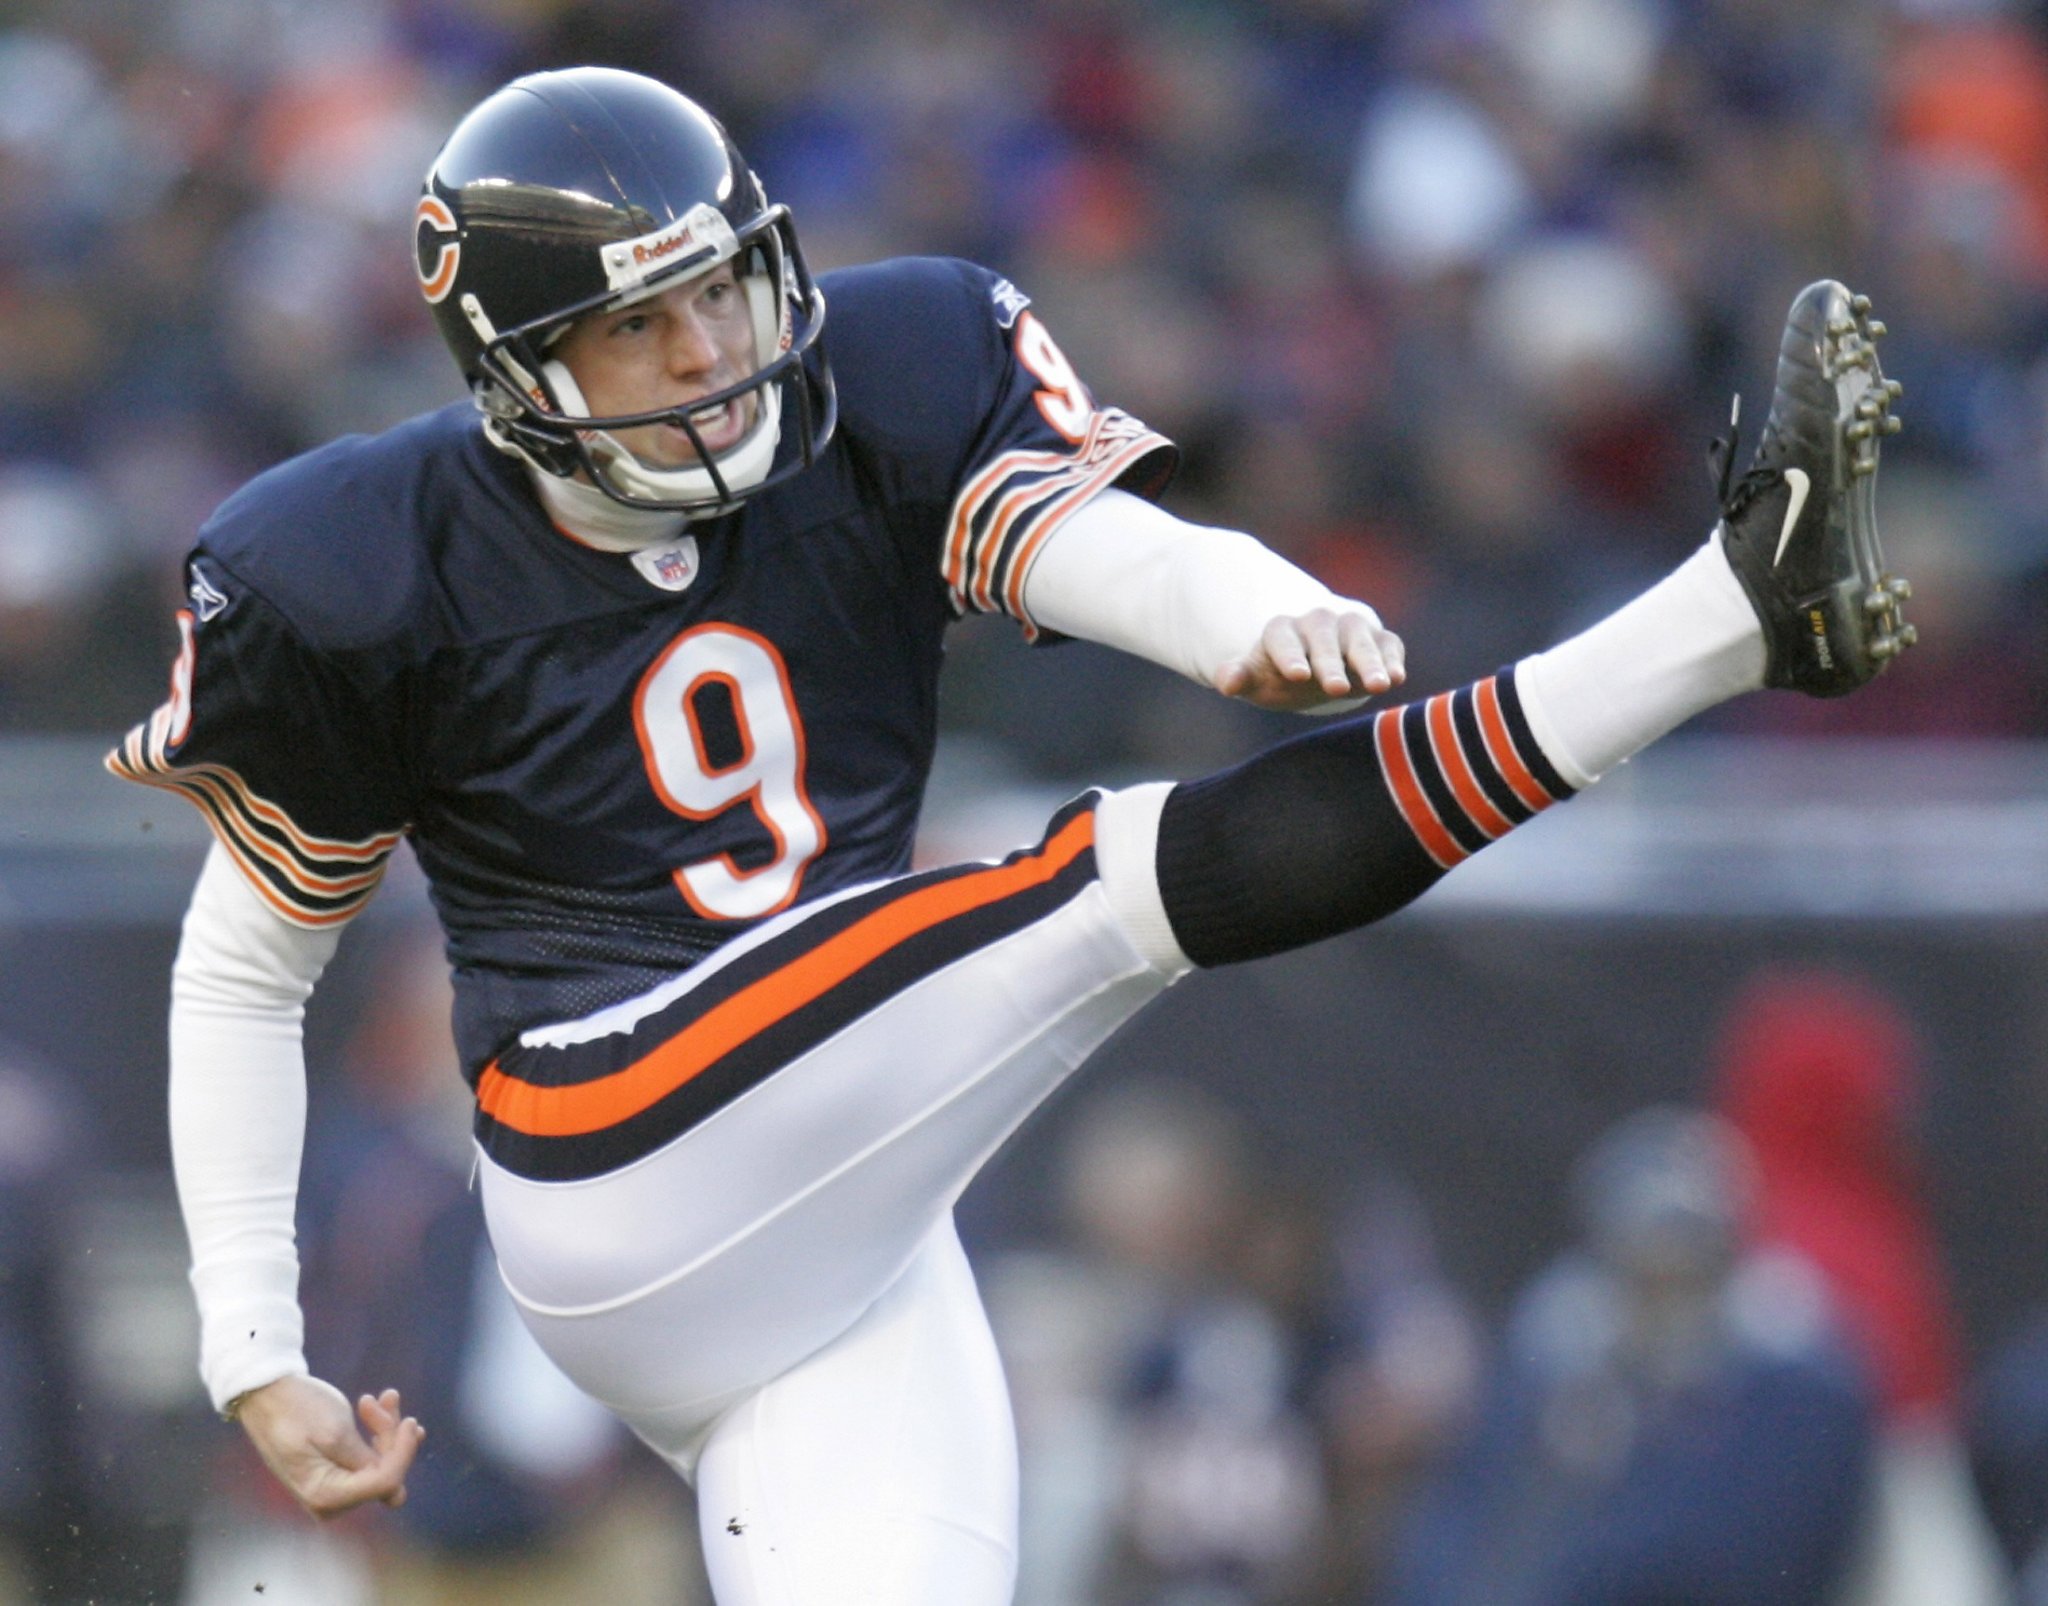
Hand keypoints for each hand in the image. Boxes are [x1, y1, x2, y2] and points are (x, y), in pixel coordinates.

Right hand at [234, 1375, 424, 1519]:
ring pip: (380, 1462)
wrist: (266, 1392)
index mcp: (326, 1496)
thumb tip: (397, 1497)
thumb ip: (367, 1464)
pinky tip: (375, 1405)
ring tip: (380, 1397)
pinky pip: (367, 1458)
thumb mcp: (336, 1432)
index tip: (410, 1420)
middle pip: (385, 1473)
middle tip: (385, 1396)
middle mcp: (330, 1501)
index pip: (386, 1482)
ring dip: (385, 1427)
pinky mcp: (335, 1472)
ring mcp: (332, 1487)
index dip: (404, 1452)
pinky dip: (376, 1431)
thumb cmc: (296, 1410)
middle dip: (391, 1435)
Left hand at [1215, 607, 1406, 710]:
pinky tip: (1397, 676)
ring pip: (1360, 640)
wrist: (1316, 663)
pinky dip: (1393, 659)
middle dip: (1330, 663)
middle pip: (1323, 639)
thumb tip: (1227, 683)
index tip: (1296, 675)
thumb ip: (1240, 678)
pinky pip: (1388, 644)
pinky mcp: (1380, 640)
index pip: (1282, 638)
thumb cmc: (1280, 675)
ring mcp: (1351, 630)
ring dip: (1370, 663)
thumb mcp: (1257, 678)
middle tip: (1335, 689)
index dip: (1289, 656)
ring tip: (1380, 685)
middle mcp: (1318, 624)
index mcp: (1282, 631)